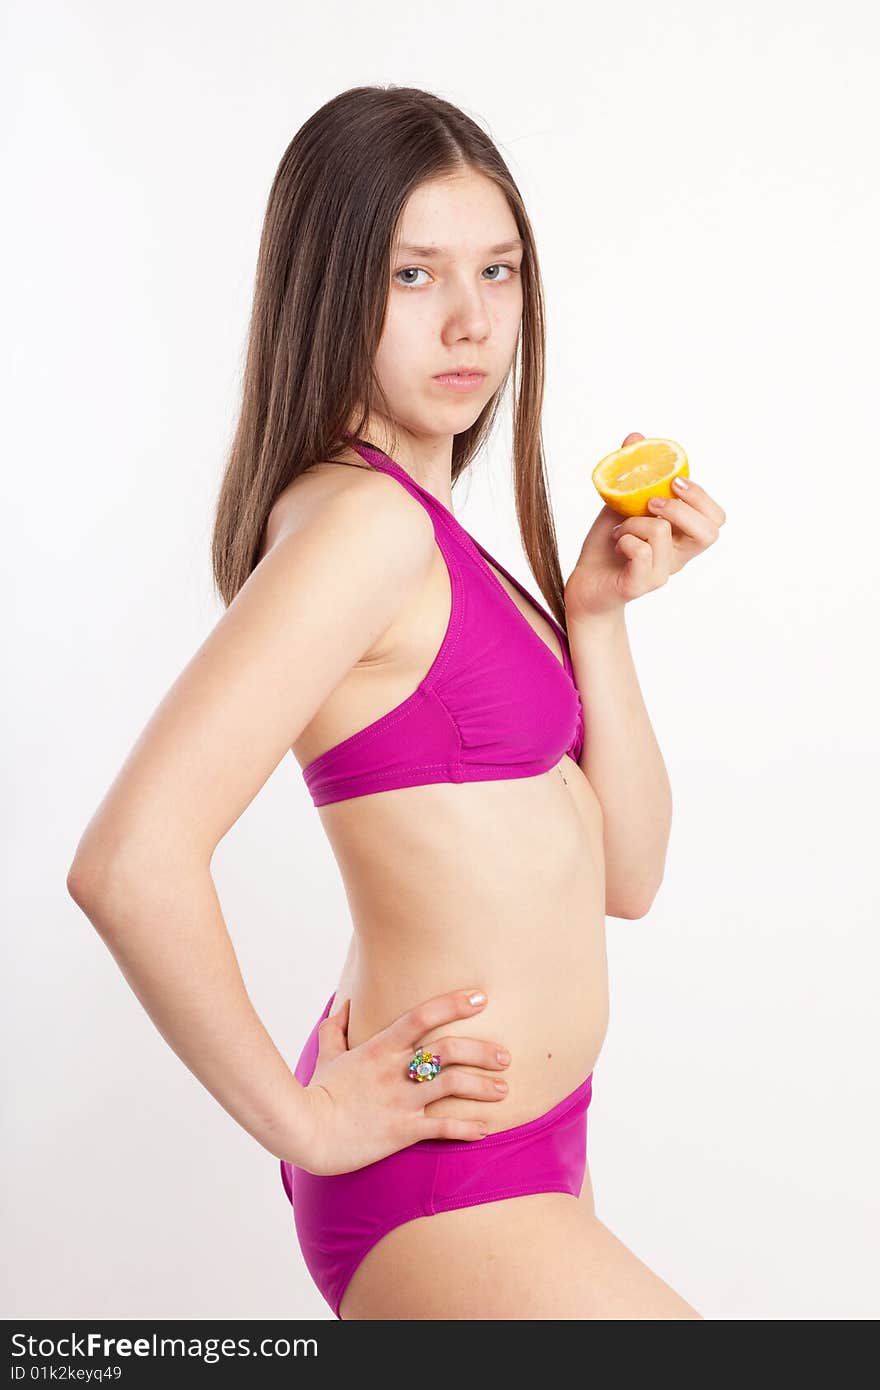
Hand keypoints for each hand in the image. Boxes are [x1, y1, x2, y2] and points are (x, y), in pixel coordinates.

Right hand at [296, 989, 511, 1175]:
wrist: (306, 1132)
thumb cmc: (317, 1091)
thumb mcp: (327, 1054)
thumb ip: (336, 1027)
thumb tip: (344, 1004)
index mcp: (380, 1047)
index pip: (422, 1016)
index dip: (453, 1003)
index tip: (480, 997)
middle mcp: (396, 1070)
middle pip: (448, 1050)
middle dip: (482, 1051)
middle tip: (505, 1056)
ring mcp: (401, 1100)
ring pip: (452, 1086)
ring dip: (483, 1087)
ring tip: (503, 1089)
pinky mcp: (402, 1131)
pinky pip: (442, 1129)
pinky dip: (468, 1129)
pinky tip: (486, 1129)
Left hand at [564, 432, 726, 619]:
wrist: (584, 583)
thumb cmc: (608, 546)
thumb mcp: (621, 505)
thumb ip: (633, 475)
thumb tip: (636, 436)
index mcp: (682, 538)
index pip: (715, 518)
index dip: (701, 496)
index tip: (673, 481)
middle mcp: (679, 557)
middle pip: (710, 532)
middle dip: (681, 507)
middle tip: (652, 503)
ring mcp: (662, 573)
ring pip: (662, 532)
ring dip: (635, 521)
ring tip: (621, 529)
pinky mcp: (640, 585)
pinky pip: (641, 552)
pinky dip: (625, 539)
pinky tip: (617, 544)